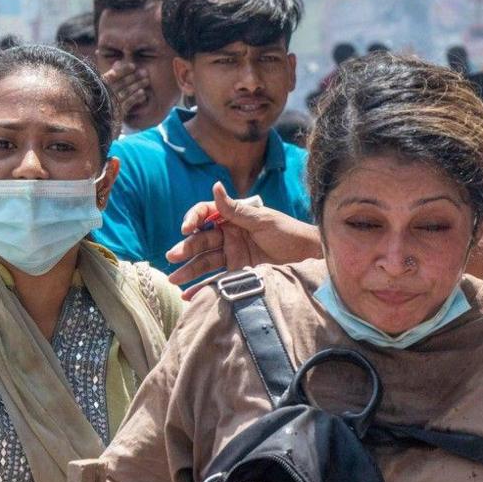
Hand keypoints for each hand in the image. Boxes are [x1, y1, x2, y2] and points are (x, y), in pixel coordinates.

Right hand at [100, 63, 148, 119]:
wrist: (96, 125)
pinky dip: (136, 97)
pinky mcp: (116, 114)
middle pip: (121, 83)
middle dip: (134, 76)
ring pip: (126, 92)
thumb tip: (118, 62)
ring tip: (146, 81)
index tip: (133, 66)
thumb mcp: (102, 88)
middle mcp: (103, 94)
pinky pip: (128, 103)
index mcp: (98, 86)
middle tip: (145, 72)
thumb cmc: (101, 103)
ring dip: (138, 85)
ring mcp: (110, 104)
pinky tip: (143, 94)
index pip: (112, 75)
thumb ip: (110, 76)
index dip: (123, 70)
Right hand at [165, 181, 320, 292]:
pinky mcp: (238, 274)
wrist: (310, 258)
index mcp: (233, 218)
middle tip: (172, 257)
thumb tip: (215, 186)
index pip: (205, 215)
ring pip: (205, 262)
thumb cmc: (290, 233)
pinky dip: (203, 288)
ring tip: (174, 280)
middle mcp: (229, 236)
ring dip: (189, 270)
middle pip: (201, 241)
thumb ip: (237, 210)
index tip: (188, 229)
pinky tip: (188, 295)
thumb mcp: (263, 220)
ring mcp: (233, 256)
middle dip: (186, 249)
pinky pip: (217, 281)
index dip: (193, 220)